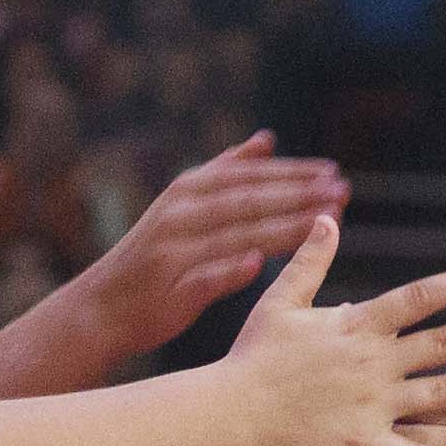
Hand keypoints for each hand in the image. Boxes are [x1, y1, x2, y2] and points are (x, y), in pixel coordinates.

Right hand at [102, 133, 349, 347]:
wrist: (101, 308)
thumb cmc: (155, 256)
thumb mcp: (183, 203)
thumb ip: (225, 170)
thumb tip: (266, 138)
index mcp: (187, 191)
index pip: (249, 177)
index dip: (293, 174)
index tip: (334, 171)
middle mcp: (180, 215)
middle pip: (249, 202)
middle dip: (299, 196)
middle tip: (343, 192)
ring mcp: (173, 252)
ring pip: (236, 236)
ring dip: (283, 228)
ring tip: (324, 223)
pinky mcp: (169, 291)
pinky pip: (204, 278)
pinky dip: (229, 269)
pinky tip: (258, 264)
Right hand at [222, 222, 445, 445]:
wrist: (228, 412)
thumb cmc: (250, 357)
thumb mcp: (279, 301)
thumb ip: (309, 261)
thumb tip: (326, 219)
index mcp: (357, 325)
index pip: (417, 297)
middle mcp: (374, 361)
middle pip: (444, 342)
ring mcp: (372, 403)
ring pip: (443, 393)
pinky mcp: (363, 443)